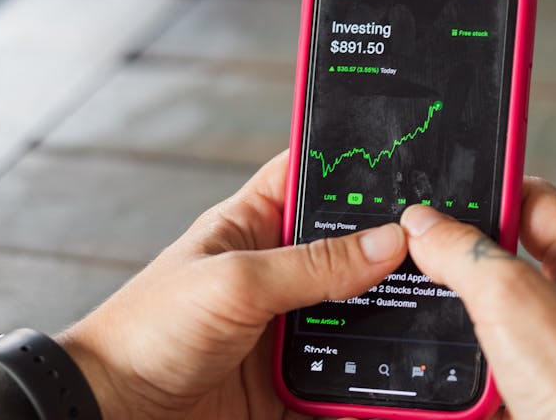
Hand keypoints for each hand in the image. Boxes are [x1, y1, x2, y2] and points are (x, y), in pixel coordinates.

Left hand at [60, 151, 407, 418]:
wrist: (116, 411)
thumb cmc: (146, 331)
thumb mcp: (233, 283)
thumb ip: (311, 265)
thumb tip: (386, 242)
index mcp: (253, 225)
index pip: (311, 175)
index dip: (354, 164)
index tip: (411, 161)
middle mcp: (276, 271)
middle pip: (349, 250)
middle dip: (390, 253)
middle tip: (440, 253)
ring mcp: (285, 325)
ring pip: (355, 315)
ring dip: (388, 320)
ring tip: (436, 316)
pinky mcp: (289, 378)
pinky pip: (344, 376)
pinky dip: (369, 381)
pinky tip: (396, 382)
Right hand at [400, 178, 555, 419]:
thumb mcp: (515, 298)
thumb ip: (467, 251)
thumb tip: (423, 224)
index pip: (533, 197)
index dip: (489, 186)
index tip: (442, 185)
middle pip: (498, 258)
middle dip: (455, 256)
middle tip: (416, 247)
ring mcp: (544, 352)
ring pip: (478, 316)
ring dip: (446, 318)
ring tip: (416, 306)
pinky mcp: (520, 392)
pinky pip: (470, 367)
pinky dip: (446, 367)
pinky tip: (428, 364)